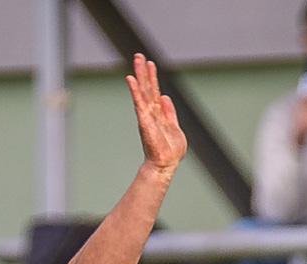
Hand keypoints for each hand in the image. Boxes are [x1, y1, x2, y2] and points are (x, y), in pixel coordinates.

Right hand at [128, 54, 185, 176]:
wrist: (166, 164)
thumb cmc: (170, 151)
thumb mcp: (175, 127)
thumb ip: (170, 112)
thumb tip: (166, 97)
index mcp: (159, 113)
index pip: (155, 91)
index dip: (153, 77)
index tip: (150, 63)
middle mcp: (151, 112)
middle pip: (147, 88)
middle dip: (143, 72)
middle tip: (139, 55)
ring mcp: (147, 116)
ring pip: (143, 91)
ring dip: (139, 75)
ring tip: (137, 60)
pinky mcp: (144, 121)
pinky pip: (138, 103)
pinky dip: (135, 91)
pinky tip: (131, 80)